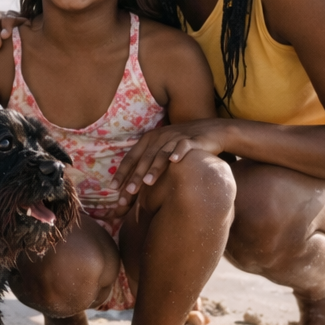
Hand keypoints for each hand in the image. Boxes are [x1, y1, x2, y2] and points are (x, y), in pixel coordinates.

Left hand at [109, 121, 229, 214]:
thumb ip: (147, 163)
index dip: (122, 172)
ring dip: (154, 168)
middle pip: (144, 158)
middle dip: (135, 176)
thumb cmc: (182, 145)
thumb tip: (130, 186)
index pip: (131, 157)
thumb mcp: (162, 150)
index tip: (113, 188)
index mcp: (149, 139)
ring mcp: (175, 137)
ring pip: (161, 154)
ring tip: (147, 182)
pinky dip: (178, 153)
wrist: (211, 132)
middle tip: (128, 192)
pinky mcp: (192, 140)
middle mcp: (160, 137)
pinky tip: (174, 161)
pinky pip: (183, 146)